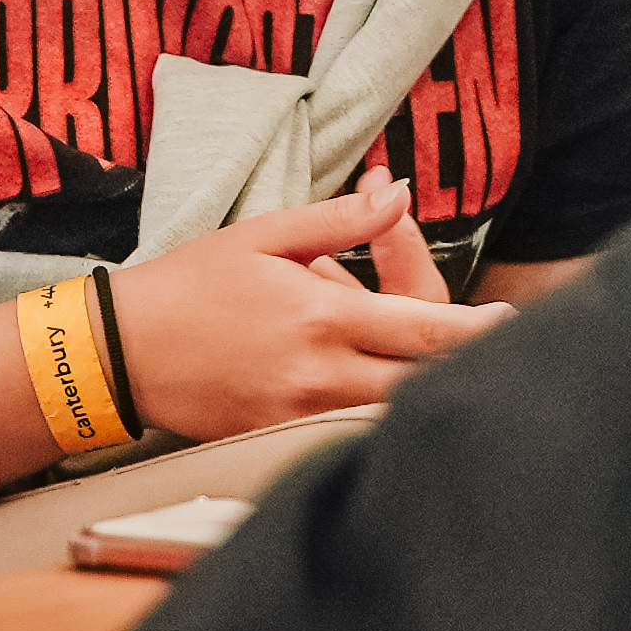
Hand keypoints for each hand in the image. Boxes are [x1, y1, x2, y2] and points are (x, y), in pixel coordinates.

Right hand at [110, 178, 502, 435]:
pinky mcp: (280, 437)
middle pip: (421, 381)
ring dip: (414, 383)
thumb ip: (340, 221)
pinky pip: (345, 423)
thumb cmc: (190, 285)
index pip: (428, 330)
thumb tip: (400, 192)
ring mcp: (301, 414)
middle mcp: (321, 374)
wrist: (118, 353)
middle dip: (457, 364)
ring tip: (432, 357)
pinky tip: (371, 378)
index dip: (480, 331)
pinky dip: (369, 401)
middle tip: (487, 343)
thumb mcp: (265, 236)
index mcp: (324, 318)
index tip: (513, 323)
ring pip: (388, 408)